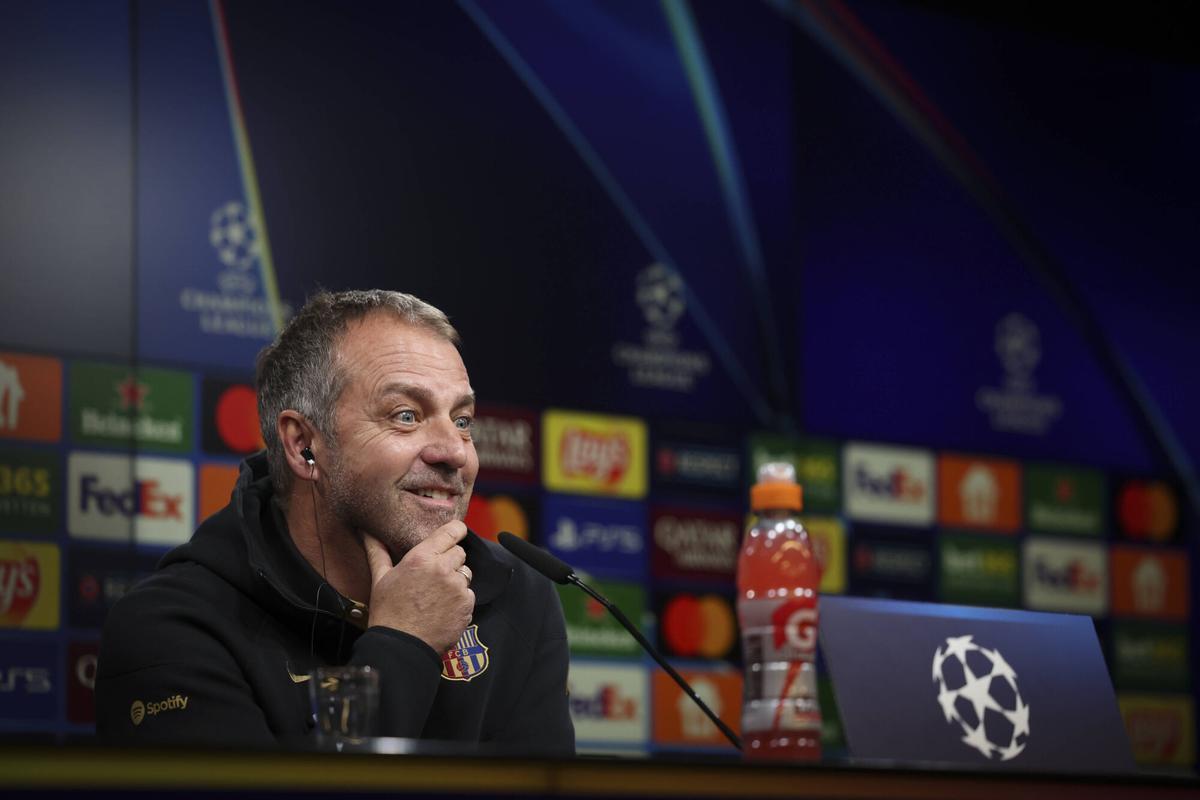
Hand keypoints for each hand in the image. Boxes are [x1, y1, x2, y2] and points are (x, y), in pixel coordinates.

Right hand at [362, 522, 473, 653]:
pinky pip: (468, 594)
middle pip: (459, 553)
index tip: (456, 533)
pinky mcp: (467, 605)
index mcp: (422, 558)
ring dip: (455, 580)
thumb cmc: (388, 612)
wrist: (402, 646)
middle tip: (433, 576)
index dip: (456, 531)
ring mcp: (457, 587)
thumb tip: (368, 533)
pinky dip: (460, 600)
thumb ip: (378, 552)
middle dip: (450, 560)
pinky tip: (443, 609)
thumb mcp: (380, 579)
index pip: (451, 531)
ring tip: (436, 595)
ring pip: (465, 574)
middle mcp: (443, 569)